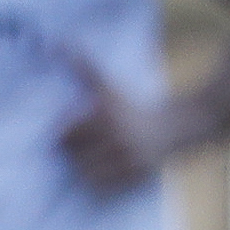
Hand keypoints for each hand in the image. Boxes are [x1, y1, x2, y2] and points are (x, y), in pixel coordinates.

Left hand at [57, 56, 184, 197]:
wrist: (176, 127)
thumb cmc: (132, 105)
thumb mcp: (107, 84)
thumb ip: (81, 64)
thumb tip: (54, 42)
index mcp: (107, 113)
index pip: (65, 134)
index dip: (63, 134)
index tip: (69, 132)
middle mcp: (118, 136)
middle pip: (73, 156)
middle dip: (73, 152)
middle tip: (85, 146)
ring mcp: (128, 158)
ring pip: (85, 174)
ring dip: (84, 169)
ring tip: (94, 158)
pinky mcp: (135, 175)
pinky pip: (101, 188)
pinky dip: (98, 182)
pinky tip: (106, 169)